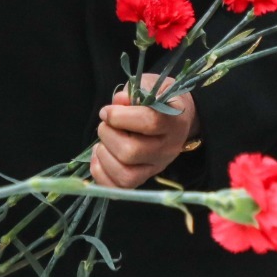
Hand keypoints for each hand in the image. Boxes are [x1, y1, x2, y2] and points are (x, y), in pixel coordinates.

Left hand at [91, 73, 197, 188]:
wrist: (176, 118)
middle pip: (131, 152)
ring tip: (103, 142)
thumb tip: (118, 101)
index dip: (120, 116)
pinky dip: (101, 174)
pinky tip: (100, 156)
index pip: (149, 123)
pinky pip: (119, 189)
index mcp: (173, 122)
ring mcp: (156, 168)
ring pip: (125, 175)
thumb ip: (132, 92)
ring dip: (104, 156)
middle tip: (105, 125)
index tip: (107, 111)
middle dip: (108, 135)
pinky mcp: (143, 179)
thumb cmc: (158, 99)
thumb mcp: (148, 87)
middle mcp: (167, 149)